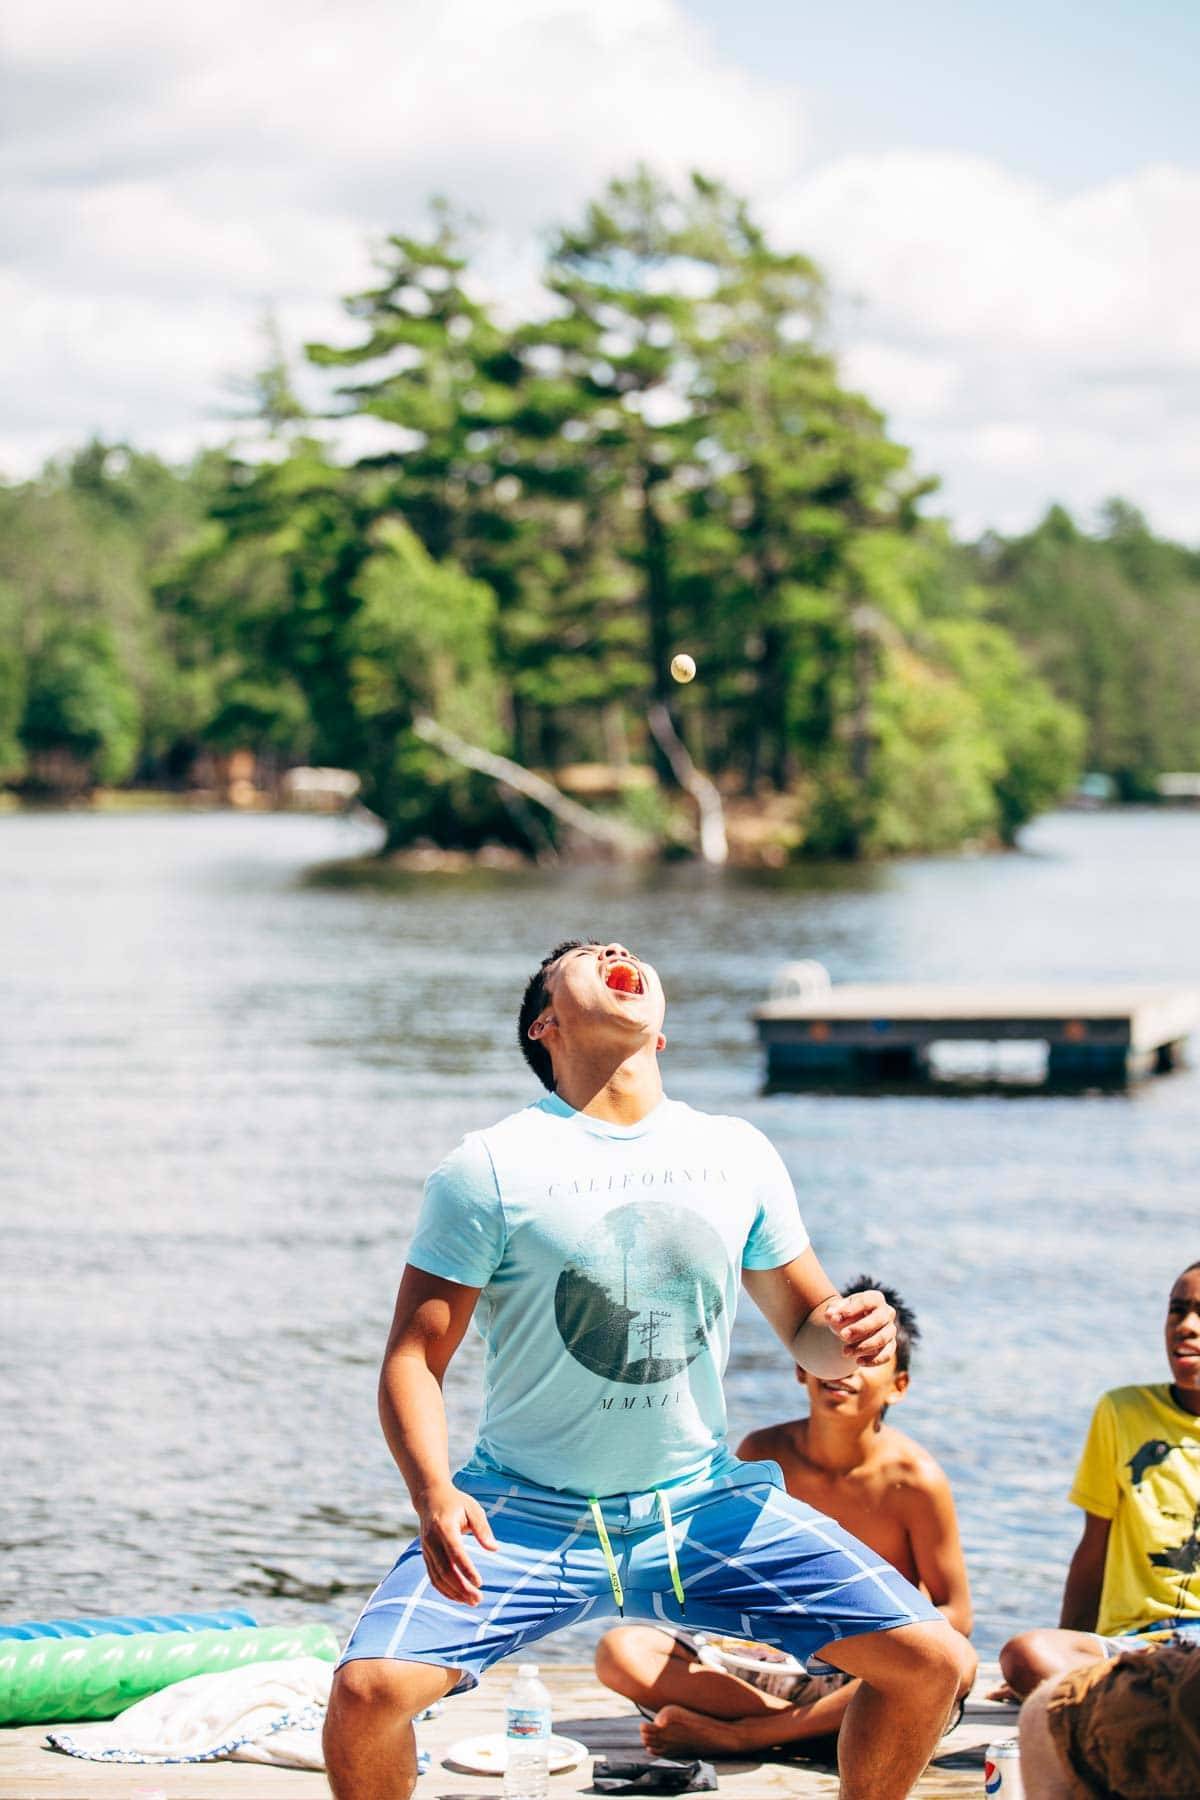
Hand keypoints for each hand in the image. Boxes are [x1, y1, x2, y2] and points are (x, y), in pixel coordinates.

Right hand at [416, 1484, 497, 1604]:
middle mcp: (432, 1540)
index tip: (479, 1583)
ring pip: (437, 1577)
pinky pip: (433, 1577)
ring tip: (471, 1602)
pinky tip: (458, 1597)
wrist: (430, 1498)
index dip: (466, 1569)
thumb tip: (494, 1549)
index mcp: (444, 1526)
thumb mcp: (473, 1509)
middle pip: (445, 1570)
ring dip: (453, 1593)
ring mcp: (426, 1549)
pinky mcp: (425, 1556)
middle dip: (461, 1588)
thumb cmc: (456, 1503)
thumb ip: (482, 1529)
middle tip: (478, 1599)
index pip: (455, 1553)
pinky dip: (444, 1590)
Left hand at [825, 1290, 896, 1366]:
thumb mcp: (837, 1310)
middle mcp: (887, 1312)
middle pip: (877, 1320)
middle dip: (859, 1329)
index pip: (866, 1302)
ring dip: (863, 1347)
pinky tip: (858, 1362)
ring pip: (882, 1339)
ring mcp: (890, 1329)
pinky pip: (886, 1354)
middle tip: (842, 1336)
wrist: (853, 1326)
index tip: (834, 1319)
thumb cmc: (846, 1314)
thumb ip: (832, 1311)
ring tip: (845, 1352)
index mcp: (875, 1298)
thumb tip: (830, 1316)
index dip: (850, 1310)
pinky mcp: (891, 1346)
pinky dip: (873, 1360)